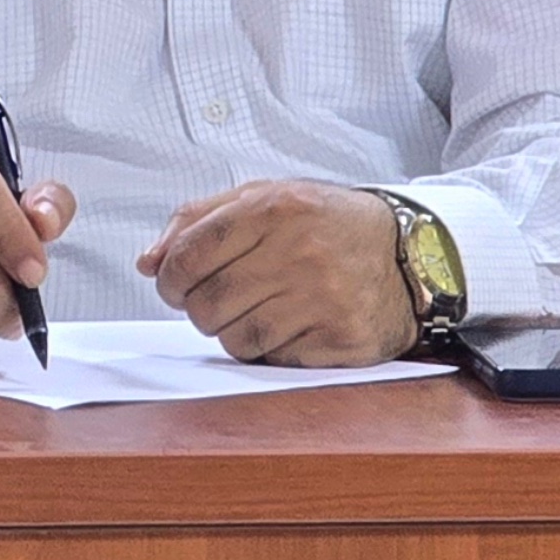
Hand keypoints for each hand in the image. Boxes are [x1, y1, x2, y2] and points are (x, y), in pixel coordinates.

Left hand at [137, 181, 419, 363]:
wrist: (410, 253)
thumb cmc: (325, 224)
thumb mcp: (264, 199)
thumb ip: (197, 220)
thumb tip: (149, 261)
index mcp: (275, 209)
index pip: (190, 254)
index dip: (169, 277)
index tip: (173, 284)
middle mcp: (301, 252)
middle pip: (206, 303)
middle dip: (198, 308)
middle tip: (216, 300)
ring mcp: (325, 298)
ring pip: (235, 339)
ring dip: (233, 331)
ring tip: (255, 310)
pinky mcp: (343, 338)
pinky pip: (274, 360)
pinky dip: (270, 349)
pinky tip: (290, 324)